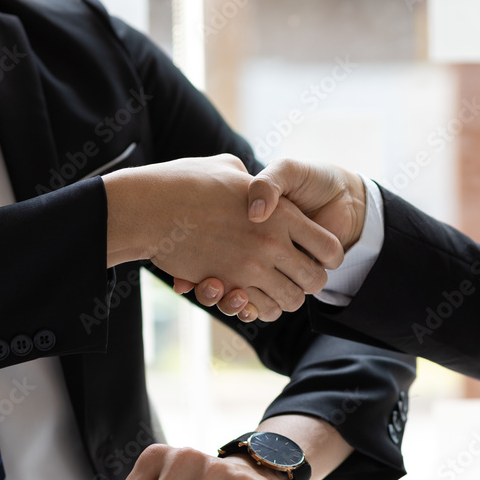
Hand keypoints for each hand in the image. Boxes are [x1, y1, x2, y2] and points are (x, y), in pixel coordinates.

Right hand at [104, 154, 343, 320]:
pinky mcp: (227, 285)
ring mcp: (250, 267)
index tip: (317, 255)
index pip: (329, 248)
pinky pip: (257, 309)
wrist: (149, 206)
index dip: (330, 256)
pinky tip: (249, 297)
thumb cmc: (187, 182)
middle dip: (310, 283)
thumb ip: (252, 181)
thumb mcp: (230, 170)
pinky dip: (257, 308)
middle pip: (315, 281)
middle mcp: (272, 243)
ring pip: (289, 301)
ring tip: (273, 288)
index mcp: (282, 213)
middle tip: (296, 276)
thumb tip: (259, 189)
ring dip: (284, 299)